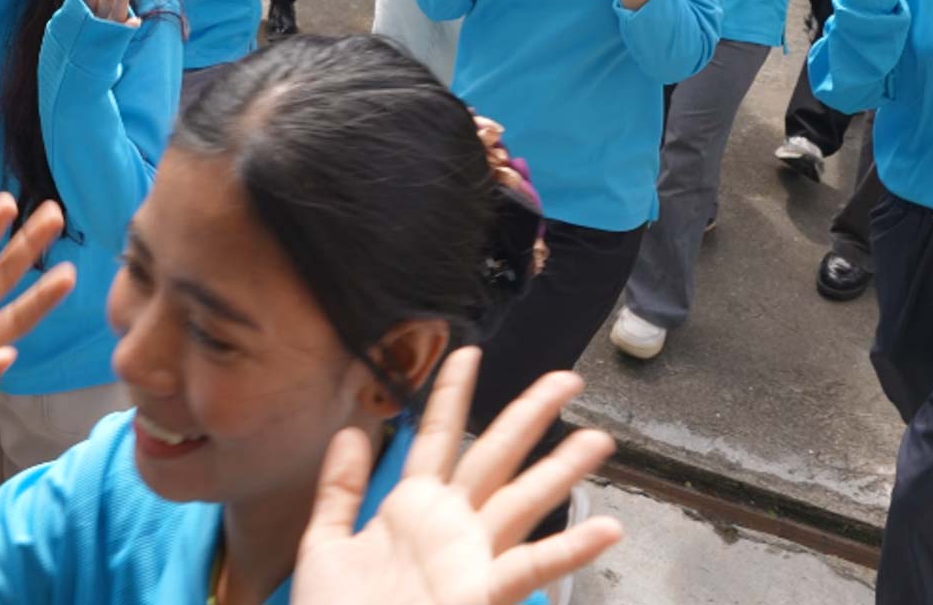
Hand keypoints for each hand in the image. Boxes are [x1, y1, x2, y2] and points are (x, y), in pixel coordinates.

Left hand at [292, 350, 621, 604]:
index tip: (468, 351)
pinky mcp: (479, 596)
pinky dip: (569, 550)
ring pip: (523, 502)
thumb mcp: (325, 543)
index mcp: (412, 508)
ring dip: (561, 471)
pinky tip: (606, 528)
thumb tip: (350, 430)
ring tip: (597, 439)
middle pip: (496, 456)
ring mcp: (469, 559)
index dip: (452, 394)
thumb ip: (338, 488)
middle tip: (567, 378)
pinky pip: (529, 568)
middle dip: (529, 415)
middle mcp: (449, 526)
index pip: (438, 437)